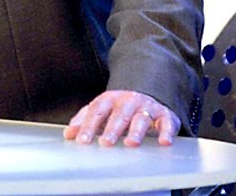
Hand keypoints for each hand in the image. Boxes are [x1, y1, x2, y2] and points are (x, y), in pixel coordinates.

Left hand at [63, 90, 179, 146]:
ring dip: (136, 131)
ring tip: (131, 144)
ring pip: (142, 118)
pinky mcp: (166, 115)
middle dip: (112, 129)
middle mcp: (129, 101)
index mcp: (110, 99)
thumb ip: (84, 120)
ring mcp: (148, 107)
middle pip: (119, 115)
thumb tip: (68, 134)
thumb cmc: (120, 107)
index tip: (82, 140)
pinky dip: (167, 132)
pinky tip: (164, 142)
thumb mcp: (101, 109)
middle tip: (105, 143)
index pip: (97, 111)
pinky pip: (167, 123)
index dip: (89, 125)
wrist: (148, 91)